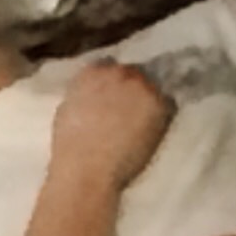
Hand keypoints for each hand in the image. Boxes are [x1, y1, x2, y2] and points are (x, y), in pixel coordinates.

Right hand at [49, 62, 172, 194]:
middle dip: (132, 89)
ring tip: (144, 121)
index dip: (113, 83)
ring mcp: (141, 86)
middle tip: (131, 109)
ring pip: (151, 88)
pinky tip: (154, 129)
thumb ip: (85, 95)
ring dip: (148, 100)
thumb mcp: (68, 109)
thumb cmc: (70, 147)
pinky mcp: (159, 104)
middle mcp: (118, 72)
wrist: (87, 168)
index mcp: (92, 72)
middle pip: (133, 74)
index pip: (108, 66)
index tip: (113, 95)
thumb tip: (95, 96)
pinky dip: (163, 115)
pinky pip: (167, 104)